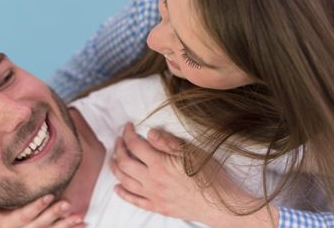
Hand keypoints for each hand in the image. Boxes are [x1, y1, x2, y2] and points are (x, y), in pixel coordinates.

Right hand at [0, 195, 84, 227]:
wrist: (1, 215)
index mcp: (7, 223)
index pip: (23, 215)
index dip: (36, 206)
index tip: (50, 195)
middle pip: (40, 224)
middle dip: (55, 213)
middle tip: (68, 203)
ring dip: (67, 224)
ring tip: (80, 216)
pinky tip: (83, 224)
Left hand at [109, 123, 276, 227]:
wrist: (218, 203)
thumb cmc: (208, 175)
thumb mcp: (190, 151)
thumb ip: (167, 142)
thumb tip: (149, 132)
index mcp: (159, 164)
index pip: (135, 145)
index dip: (128, 133)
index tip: (128, 127)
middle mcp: (152, 180)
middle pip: (125, 162)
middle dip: (119, 148)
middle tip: (119, 140)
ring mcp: (153, 195)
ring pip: (125, 181)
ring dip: (115, 168)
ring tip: (114, 158)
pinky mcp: (157, 207)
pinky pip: (134, 200)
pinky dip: (122, 193)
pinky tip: (117, 187)